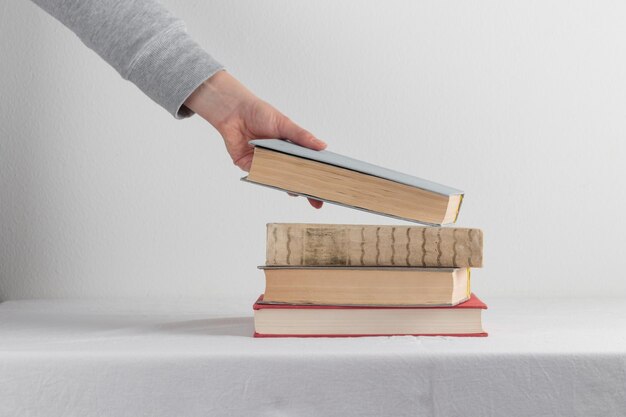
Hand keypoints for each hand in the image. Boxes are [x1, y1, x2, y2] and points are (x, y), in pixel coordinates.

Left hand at [184, 71, 325, 208]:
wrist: (233, 110)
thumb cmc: (259, 113)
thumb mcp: (285, 123)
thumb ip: (302, 137)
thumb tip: (322, 146)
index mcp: (289, 149)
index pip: (306, 166)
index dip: (317, 177)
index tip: (329, 187)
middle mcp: (277, 159)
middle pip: (293, 178)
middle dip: (305, 190)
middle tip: (317, 200)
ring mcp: (263, 164)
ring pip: (277, 180)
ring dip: (288, 186)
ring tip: (300, 191)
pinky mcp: (248, 166)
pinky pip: (260, 176)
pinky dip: (268, 179)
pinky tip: (277, 180)